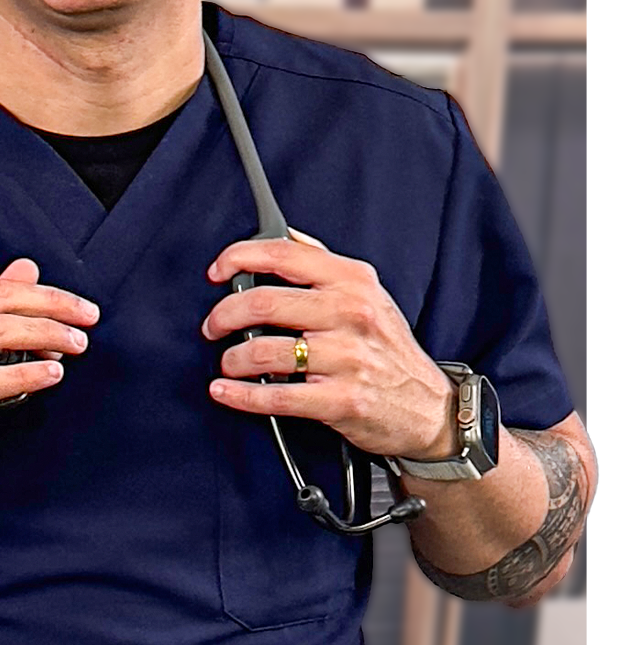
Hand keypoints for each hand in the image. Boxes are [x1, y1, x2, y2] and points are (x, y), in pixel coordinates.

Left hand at [203, 232, 456, 461]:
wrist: (430, 408)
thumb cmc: (390, 351)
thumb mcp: (370, 295)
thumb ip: (325, 265)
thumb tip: (284, 236)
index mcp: (353, 282)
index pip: (284, 255)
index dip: (239, 258)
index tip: (218, 271)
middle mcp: (351, 314)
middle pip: (263, 303)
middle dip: (224, 315)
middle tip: (214, 326)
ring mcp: (348, 358)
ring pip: (264, 351)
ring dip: (232, 359)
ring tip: (229, 363)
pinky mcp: (342, 400)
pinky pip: (276, 397)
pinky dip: (241, 396)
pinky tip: (224, 391)